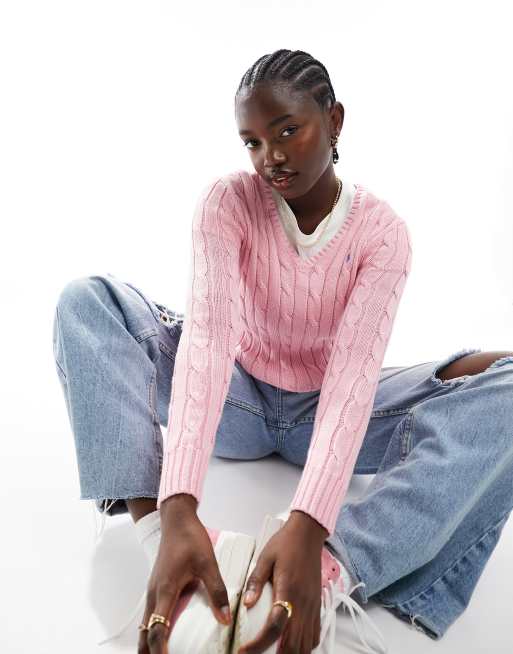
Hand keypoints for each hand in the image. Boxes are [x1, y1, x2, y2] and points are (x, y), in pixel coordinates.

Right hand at [138, 494, 231, 653]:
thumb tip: (224, 618)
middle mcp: (155, 593)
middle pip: (145, 631)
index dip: (159, 649)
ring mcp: (154, 589)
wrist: (177, 520)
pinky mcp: (157, 586)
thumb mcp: (208, 563)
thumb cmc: (190, 538)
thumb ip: (216, 591)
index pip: (157, 627)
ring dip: (150, 640)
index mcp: (166, 589)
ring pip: (146, 623)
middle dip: (148, 650)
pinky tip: (165, 634)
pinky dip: (153, 628)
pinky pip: (151, 613)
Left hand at [238, 511, 327, 653]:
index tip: (244, 651)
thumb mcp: (265, 558)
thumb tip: (246, 603)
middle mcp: (303, 603)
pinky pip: (315, 635)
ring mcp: (313, 606)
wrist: (308, 533)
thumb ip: (255, 581)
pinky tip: (292, 644)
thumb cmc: (286, 543)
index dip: (259, 644)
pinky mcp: (317, 605)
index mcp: (288, 590)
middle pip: (293, 644)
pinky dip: (304, 646)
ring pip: (306, 644)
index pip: (275, 627)